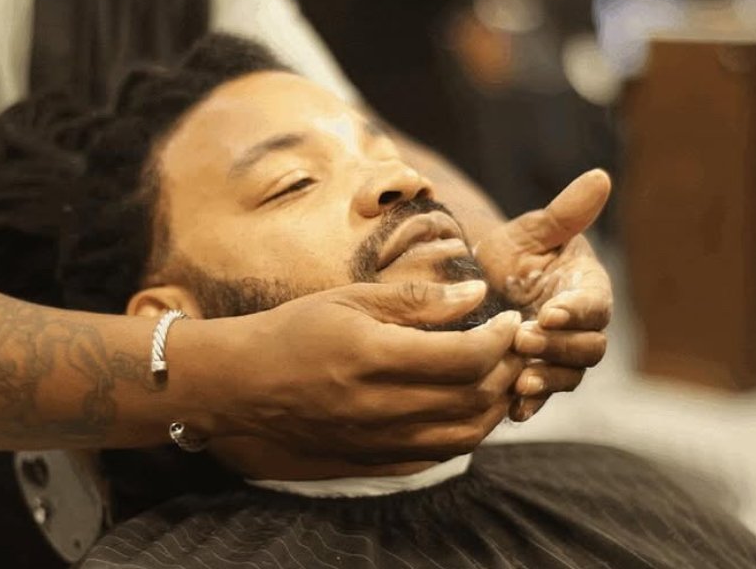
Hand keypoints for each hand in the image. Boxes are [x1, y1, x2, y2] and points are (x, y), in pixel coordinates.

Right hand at [201, 280, 523, 463]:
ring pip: (465, 436)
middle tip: (515, 346)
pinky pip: (437, 457)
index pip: (466, 358)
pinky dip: (465, 433)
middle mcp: (379, 406)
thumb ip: (418, 299)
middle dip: (508, 371)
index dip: (502, 339)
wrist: (240, 386)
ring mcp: (377, 441)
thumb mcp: (351, 298)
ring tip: (500, 377)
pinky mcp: (373, 462)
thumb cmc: (294, 331)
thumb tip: (477, 293)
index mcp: (373, 356)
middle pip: (474, 399)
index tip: (511, 320)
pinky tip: (466, 407)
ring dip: (495, 407)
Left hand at [472, 169, 613, 420]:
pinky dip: (530, 406)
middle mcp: (581, 328)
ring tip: (519, 381)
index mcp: (587, 289)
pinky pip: (542, 398)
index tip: (550, 312)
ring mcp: (560, 356)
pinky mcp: (536, 378)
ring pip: (569, 375)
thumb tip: (600, 177)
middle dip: (558, 347)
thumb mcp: (532, 231)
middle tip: (524, 340)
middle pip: (588, 348)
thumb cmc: (510, 253)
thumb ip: (566, 213)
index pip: (594, 305)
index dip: (576, 311)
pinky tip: (513, 410)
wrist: (475, 286)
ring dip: (547, 379)